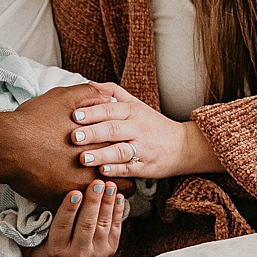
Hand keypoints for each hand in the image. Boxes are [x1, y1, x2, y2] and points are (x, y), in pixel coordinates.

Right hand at [7, 84, 125, 203]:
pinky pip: (83, 212)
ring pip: (107, 201)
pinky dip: (83, 207)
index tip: (121, 156)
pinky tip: (78, 200)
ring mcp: (81, 188)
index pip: (129, 155)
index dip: (126, 156)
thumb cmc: (34, 120)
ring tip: (97, 191)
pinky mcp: (65, 202)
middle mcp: (96, 167)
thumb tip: (108, 96)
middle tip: (113, 177)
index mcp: (101, 143)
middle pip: (125, 181)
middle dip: (121, 179)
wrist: (7, 146)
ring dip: (104, 196)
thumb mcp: (64, 97)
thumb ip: (90, 94)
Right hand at [25, 182, 124, 256]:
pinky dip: (117, 210)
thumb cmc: (50, 256)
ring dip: (107, 202)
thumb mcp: (33, 252)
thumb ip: (22, 239)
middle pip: (86, 224)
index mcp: (58, 251)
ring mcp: (98, 252)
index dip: (69, 209)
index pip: (63, 227)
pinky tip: (117, 195)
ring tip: (108, 184)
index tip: (74, 192)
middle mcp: (79, 253)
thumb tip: (3, 223)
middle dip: (92, 202)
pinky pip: (115, 226)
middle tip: (96, 182)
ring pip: (102, 223)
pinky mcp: (112, 249)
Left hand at [69, 83, 223, 178]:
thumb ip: (114, 93)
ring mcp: (142, 149)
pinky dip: (115, 171)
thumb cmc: (152, 124)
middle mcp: (138, 128)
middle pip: (113, 129)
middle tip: (74, 137)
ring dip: (101, 155)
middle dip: (93, 133)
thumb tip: (90, 84)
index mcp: (133, 111)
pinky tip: (101, 171)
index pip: (110, 110)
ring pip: (120, 151)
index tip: (74, 115)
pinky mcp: (145, 167)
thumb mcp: (136, 104)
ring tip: (83, 158)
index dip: (92, 112)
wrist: (182, 146)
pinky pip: (128, 169)